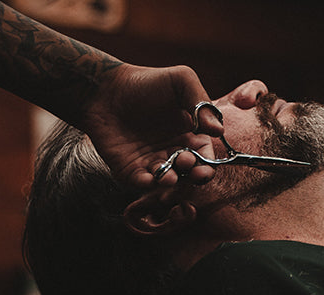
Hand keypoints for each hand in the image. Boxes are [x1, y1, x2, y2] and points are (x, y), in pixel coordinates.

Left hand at [81, 63, 224, 188]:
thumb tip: (218, 131)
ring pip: (167, 181)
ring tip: (167, 176)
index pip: (205, 157)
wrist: (105, 88)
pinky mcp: (130, 169)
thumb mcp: (180, 81)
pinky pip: (141, 183)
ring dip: (170, 182)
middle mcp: (173, 152)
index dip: (207, 165)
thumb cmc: (145, 82)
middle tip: (184, 163)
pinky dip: (146, 184)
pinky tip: (148, 178)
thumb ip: (201, 102)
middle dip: (191, 175)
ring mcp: (151, 162)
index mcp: (190, 135)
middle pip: (189, 174)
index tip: (204, 166)